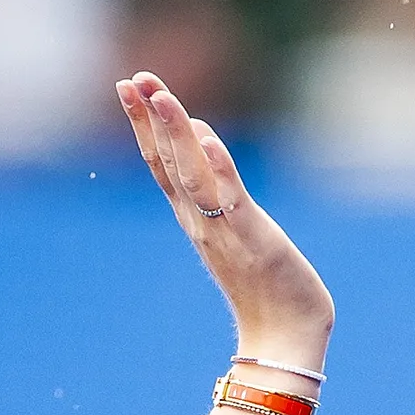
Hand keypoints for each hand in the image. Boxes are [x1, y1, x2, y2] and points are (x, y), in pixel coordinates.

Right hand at [119, 75, 332, 374]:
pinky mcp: (253, 237)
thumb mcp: (233, 230)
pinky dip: (218, 168)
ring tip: (161, 96)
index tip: (130, 86)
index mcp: (195, 218)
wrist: (285, 336)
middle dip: (151, 119)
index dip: (145, 124)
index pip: (163, 163)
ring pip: (191, 174)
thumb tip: (202, 139)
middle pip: (168, 162)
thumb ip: (217, 190)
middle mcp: (200, 221)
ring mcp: (223, 229)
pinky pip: (230, 199)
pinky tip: (207, 138)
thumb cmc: (265, 287)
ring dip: (175, 133)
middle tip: (133, 78)